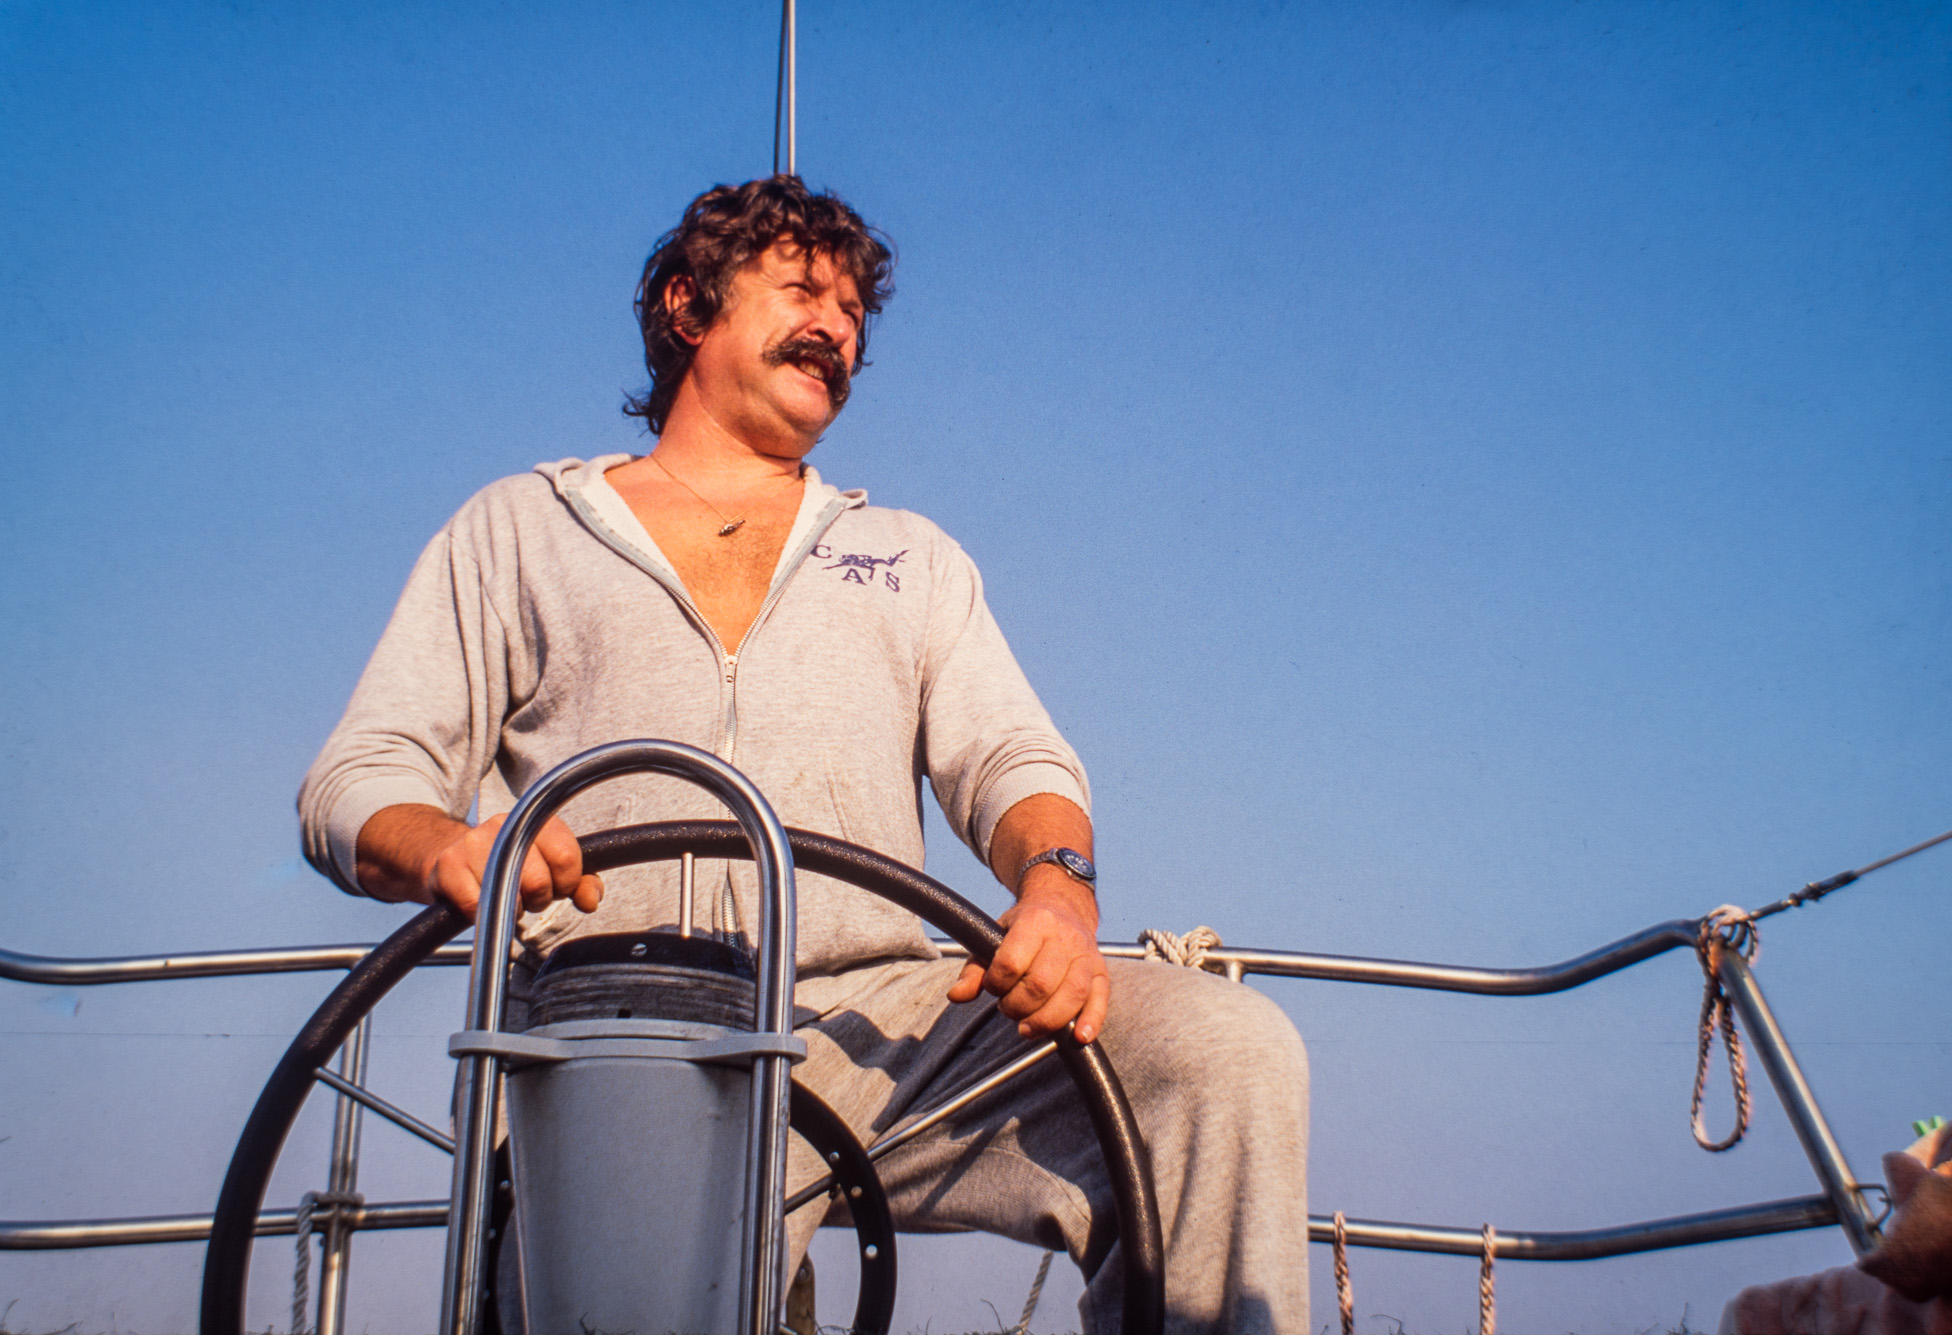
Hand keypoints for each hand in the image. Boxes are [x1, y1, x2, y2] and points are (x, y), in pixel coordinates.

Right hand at [356, 803, 602, 922]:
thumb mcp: (546, 867)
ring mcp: (474, 843)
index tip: (558, 887)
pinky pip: (476, 906)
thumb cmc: (503, 866)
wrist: (443, 859)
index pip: (568, 856)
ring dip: (511, 908)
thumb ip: (579, 881)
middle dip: (539, 899)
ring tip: (505, 898)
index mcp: (534, 822)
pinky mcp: (448, 866)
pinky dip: (482, 914)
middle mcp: (504, 825)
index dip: (567, 883)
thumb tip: (591, 899)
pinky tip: (480, 903)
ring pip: (509, 893)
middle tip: (527, 896)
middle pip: (539, 880)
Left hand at [947, 870, 1109, 1042]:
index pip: (1011, 963)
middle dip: (1018, 1006)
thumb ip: (974, 969)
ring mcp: (1086, 954)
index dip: (997, 984)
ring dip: (1047, 1020)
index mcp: (1034, 922)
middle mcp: (1064, 937)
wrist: (1063, 906)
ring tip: (1028, 1027)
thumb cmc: (1024, 927)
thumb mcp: (994, 937)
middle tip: (1008, 1008)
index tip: (993, 987)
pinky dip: (1091, 1021)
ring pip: (1072, 994)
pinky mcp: (1101, 970)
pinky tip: (1078, 1037)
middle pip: (1041, 984)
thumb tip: (957, 996)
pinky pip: (1100, 999)